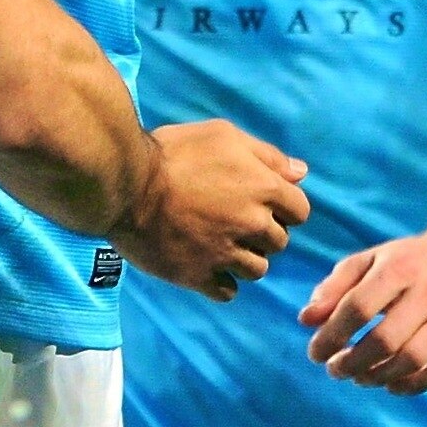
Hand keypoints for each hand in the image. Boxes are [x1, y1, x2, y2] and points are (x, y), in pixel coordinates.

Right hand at [117, 119, 310, 300]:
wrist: (125, 185)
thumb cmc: (174, 153)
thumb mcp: (222, 136)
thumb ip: (266, 155)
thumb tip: (301, 172)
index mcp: (264, 189)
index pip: (300, 211)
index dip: (282, 207)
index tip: (258, 202)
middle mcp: (252, 225)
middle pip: (279, 243)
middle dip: (261, 233)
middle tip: (231, 220)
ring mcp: (227, 255)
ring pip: (257, 270)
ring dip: (243, 258)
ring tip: (216, 242)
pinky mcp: (200, 277)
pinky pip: (227, 291)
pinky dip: (220, 281)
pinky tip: (205, 264)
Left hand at [299, 231, 426, 393]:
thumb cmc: (409, 262)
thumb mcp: (370, 261)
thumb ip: (334, 288)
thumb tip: (305, 321)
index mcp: (399, 268)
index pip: (357, 307)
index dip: (331, 335)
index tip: (315, 353)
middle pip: (385, 339)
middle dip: (352, 362)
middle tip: (335, 370)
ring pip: (413, 359)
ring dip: (378, 377)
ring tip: (359, 378)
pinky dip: (413, 385)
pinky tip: (391, 384)